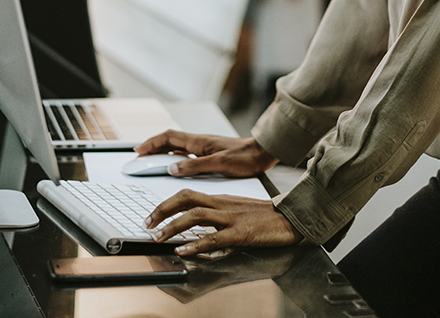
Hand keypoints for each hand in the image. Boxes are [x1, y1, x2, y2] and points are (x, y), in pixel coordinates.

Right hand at [133, 132, 277, 177]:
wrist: (263, 153)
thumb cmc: (245, 158)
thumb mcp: (218, 164)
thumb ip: (194, 166)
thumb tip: (171, 168)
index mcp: (199, 142)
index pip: (168, 137)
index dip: (151, 143)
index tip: (137, 150)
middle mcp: (200, 142)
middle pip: (170, 140)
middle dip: (153, 147)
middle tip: (140, 157)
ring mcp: (205, 147)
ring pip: (178, 146)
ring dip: (163, 151)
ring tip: (152, 161)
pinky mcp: (211, 153)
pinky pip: (187, 152)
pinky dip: (175, 156)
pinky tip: (175, 165)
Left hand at [144, 190, 302, 255]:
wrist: (289, 217)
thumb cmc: (263, 215)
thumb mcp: (236, 209)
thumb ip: (216, 214)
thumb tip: (194, 225)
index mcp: (220, 198)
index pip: (187, 194)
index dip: (166, 203)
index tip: (152, 216)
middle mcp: (222, 204)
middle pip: (186, 199)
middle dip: (162, 211)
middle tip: (147, 224)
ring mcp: (231, 218)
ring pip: (195, 216)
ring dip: (173, 227)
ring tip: (158, 238)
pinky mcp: (240, 233)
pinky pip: (214, 237)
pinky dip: (196, 243)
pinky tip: (184, 250)